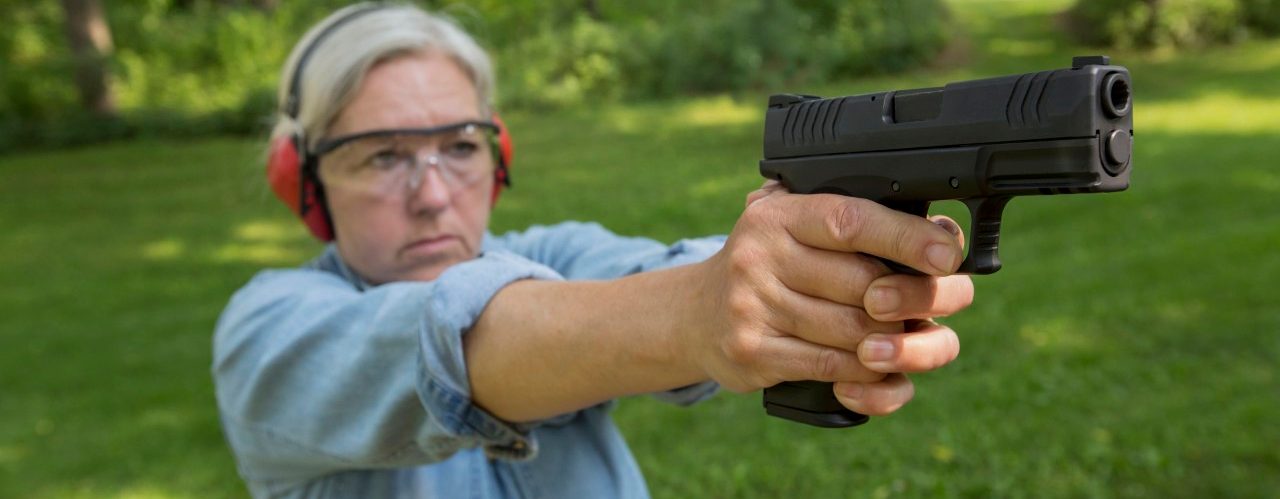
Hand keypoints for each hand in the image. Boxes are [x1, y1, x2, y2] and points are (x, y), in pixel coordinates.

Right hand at [689, 180, 972, 415]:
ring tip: (906, 339)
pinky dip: (866, 374)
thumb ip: (853, 224)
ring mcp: (753, 305)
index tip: (947, 255)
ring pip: (856, 334)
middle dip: (915, 301)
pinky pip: (831, 368)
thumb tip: (941, 232)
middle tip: (939, 305)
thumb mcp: (796, 229)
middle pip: (865, 286)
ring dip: (894, 343)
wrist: (695, 316)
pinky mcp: (752, 351)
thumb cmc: (768, 268)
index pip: (850, 220)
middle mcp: (760, 254)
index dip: (906, 237)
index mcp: (779, 214)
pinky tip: (875, 368)